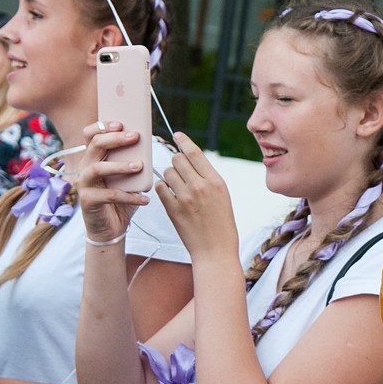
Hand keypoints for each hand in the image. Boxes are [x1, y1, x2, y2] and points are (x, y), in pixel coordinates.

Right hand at [77, 121, 149, 242]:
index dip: (102, 126)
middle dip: (115, 139)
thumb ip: (133, 159)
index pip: (90, 134)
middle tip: (135, 136)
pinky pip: (109, 195)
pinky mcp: (88, 201)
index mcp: (93, 157)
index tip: (120, 123)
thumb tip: (148, 143)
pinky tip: (144, 198)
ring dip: (120, 165)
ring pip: (98, 168)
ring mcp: (84, 184)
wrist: (111, 227)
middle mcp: (85, 167)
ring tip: (139, 165)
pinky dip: (129, 196)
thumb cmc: (121, 196)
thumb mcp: (128, 176)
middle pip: (95, 146)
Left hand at [155, 132, 238, 261]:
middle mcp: (200, 186)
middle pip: (178, 160)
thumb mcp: (222, 195)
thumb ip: (207, 177)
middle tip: (179, 170)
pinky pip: (160, 188)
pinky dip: (163, 189)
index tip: (177, 134)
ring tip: (176, 186)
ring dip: (169, 176)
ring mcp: (185, 198)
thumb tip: (189, 159)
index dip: (184, 141)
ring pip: (167, 173)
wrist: (215, 249)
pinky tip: (169, 195)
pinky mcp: (173, 210)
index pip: (195, 153)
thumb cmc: (221, 222)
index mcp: (216, 181)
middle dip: (176, 162)